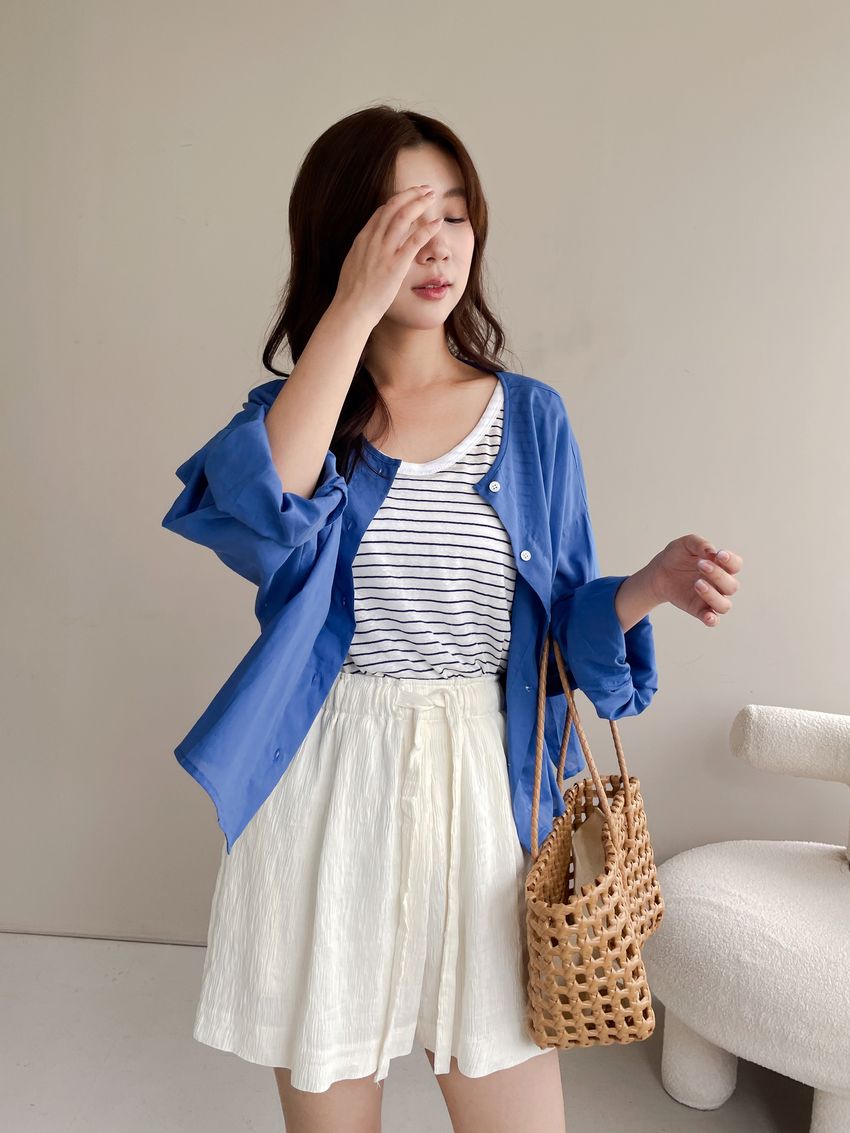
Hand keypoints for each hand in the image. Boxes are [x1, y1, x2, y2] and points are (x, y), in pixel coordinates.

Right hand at [333, 184, 444, 329]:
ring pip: (403, 217)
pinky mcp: (396, 265)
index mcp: (362, 240)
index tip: (409, 197)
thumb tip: (368, 252)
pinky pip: (414, 241)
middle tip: (425, 189)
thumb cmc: (352, 295)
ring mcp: (384, 252)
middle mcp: (372, 240)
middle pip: (393, 207)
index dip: (397, 201)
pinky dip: (427, 229)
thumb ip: (363, 254)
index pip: (381, 212)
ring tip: (432, 196)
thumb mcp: (353, 266)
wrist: (351, 310)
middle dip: (410, 194)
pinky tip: (438, 223)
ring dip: (419, 203)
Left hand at [647, 533, 742, 627]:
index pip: (736, 565)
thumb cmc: (676, 556)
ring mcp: (711, 599)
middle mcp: (720, 584)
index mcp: (721, 566)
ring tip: (697, 584)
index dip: (731, 561)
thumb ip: (699, 544)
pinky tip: (707, 616)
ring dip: (713, 595)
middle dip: (718, 575)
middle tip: (700, 565)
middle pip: (732, 586)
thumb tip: (711, 552)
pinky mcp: (699, 610)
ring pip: (725, 605)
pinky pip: (712, 620)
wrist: (658, 572)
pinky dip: (712, 619)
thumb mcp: (685, 544)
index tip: (719, 555)